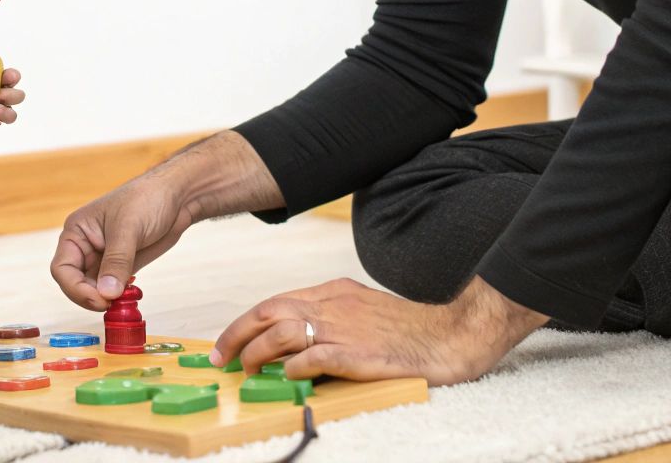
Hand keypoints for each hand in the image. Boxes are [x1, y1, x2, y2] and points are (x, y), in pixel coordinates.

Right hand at [50, 177, 194, 310]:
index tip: (98, 299)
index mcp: (77, 232)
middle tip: (112, 304)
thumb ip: (116, 261)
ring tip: (124, 300)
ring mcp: (103, 258)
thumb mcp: (128, 228)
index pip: (62, 268)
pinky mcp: (121, 267)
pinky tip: (130, 296)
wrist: (177, 196)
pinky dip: (118, 297)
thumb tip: (106, 293)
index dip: (75, 288)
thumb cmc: (147, 198)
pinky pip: (112, 289)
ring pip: (94, 289)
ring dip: (106, 299)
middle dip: (91, 296)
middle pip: (75, 283)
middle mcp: (86, 247)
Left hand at [208, 276, 547, 386]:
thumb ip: (329, 316)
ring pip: (284, 332)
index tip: (228, 342)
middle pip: (269, 312)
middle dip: (237, 335)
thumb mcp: (362, 308)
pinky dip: (293, 368)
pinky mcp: (358, 354)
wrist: (450, 335)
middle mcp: (333, 305)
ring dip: (258, 353)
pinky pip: (315, 358)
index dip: (245, 322)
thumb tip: (293, 338)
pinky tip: (285, 378)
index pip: (275, 302)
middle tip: (221, 358)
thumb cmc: (407, 328)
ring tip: (247, 371)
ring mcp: (345, 328)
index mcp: (333, 292)